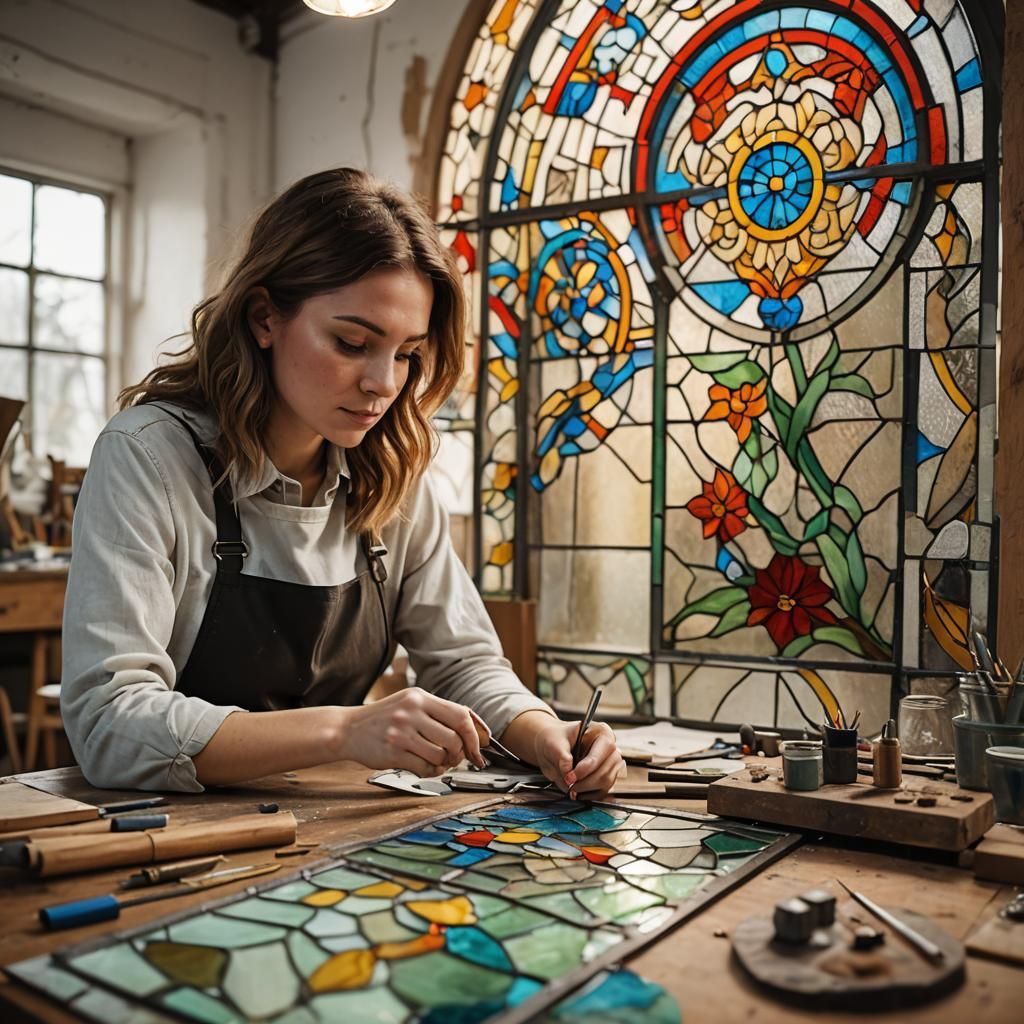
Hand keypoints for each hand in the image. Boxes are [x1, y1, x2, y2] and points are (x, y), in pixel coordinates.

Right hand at [340, 689, 485, 775]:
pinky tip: (426, 767)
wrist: (347, 729)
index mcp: (419, 697)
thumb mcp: (409, 702)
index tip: (478, 747)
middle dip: (460, 752)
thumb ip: (437, 711)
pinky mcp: (393, 752)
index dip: (475, 734)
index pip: (460, 715)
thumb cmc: (383, 718)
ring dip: (445, 763)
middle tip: (455, 757)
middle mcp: (412, 712)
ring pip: (441, 755)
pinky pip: (424, 768)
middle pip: (454, 738)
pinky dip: (431, 771)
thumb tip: (473, 727)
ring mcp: (402, 732)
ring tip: (438, 762)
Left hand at [531, 718, 624, 798]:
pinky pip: (603, 791)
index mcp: (602, 733)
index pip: (600, 754)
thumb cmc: (556, 739)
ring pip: (605, 784)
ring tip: (571, 787)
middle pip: (605, 773)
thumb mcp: (555, 743)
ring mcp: (611, 764)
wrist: (552, 745)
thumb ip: (562, 757)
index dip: (586, 768)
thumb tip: (568, 773)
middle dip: (584, 783)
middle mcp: (610, 749)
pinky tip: (577, 791)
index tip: (570, 777)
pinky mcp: (607, 777)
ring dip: (586, 789)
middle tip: (568, 783)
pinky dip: (589, 795)